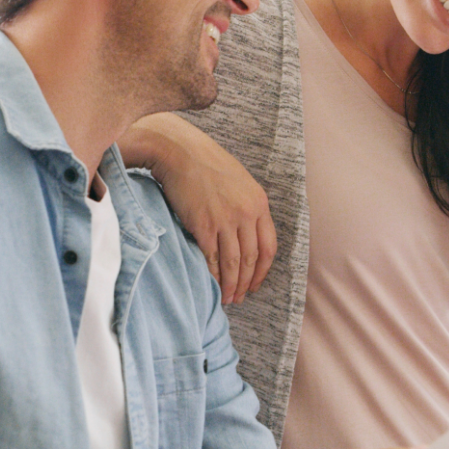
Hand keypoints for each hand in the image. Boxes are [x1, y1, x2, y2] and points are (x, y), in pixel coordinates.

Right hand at [120, 113, 275, 303]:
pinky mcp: (204, 225)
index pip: (269, 247)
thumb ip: (247, 206)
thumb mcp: (239, 180)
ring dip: (231, 285)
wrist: (178, 151)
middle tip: (240, 297)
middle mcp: (246, 213)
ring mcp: (226, 220)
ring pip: (234, 263)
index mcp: (259, 203)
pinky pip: (212, 258)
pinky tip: (212, 285)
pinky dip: (213, 275)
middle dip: (247, 283)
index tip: (255, 283)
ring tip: (227, 298)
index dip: (262, 271)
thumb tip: (246, 233)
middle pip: (252, 259)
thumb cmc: (205, 162)